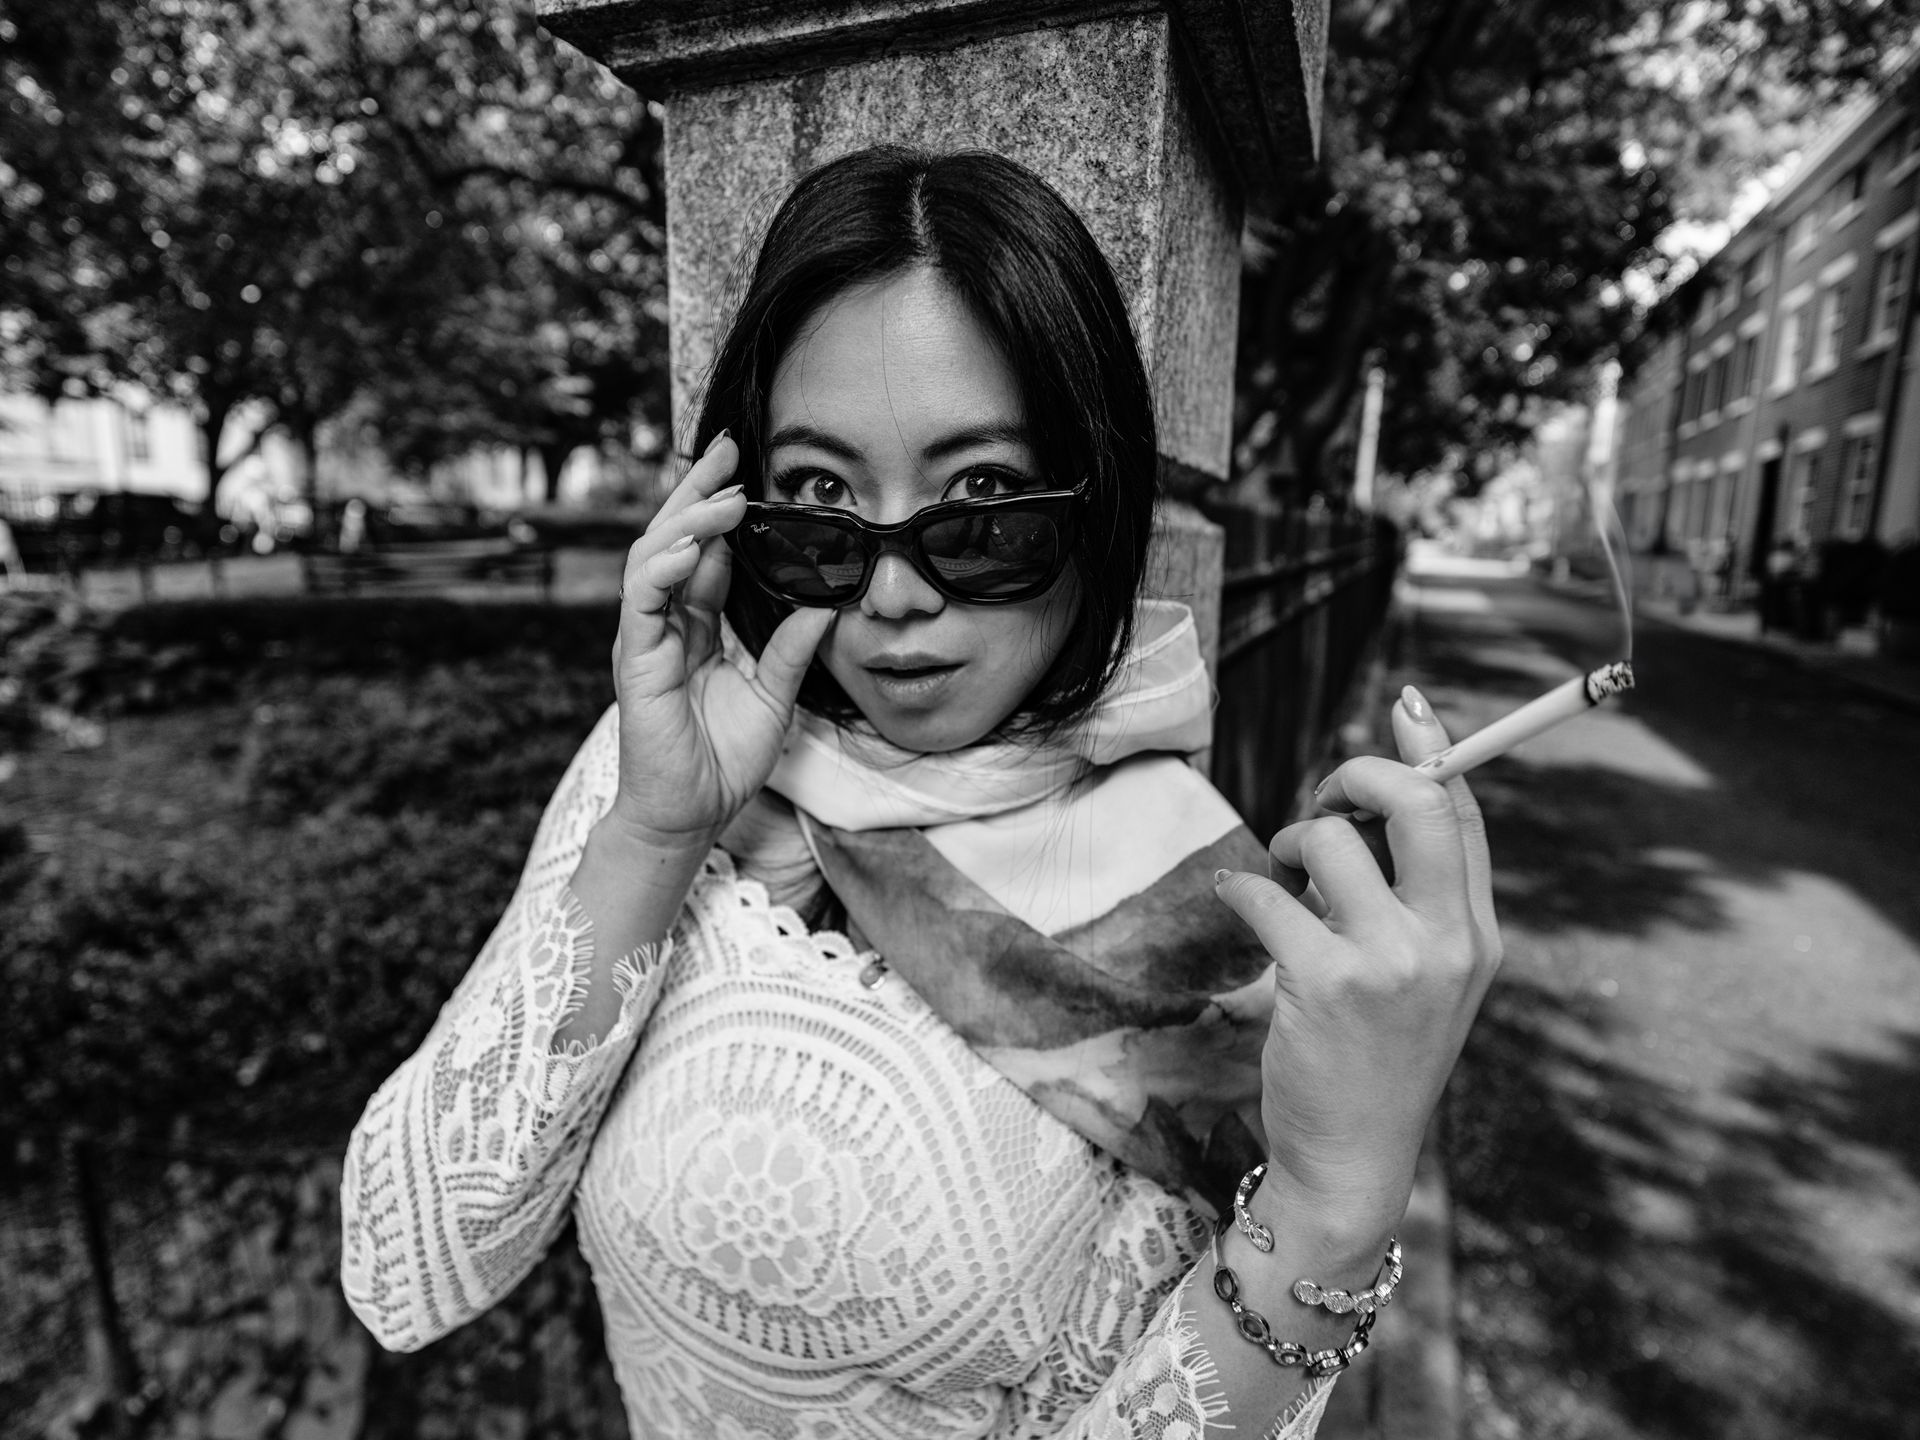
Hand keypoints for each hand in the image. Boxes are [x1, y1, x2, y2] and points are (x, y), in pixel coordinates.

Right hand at [604, 433, 834, 851]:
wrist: (690, 816)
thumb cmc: (722, 762)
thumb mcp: (773, 697)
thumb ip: (791, 650)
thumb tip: (827, 605)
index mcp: (695, 627)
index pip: (705, 552)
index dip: (722, 510)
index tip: (749, 470)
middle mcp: (665, 623)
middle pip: (674, 538)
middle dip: (698, 490)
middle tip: (728, 449)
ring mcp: (645, 638)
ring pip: (655, 555)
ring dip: (688, 519)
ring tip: (727, 495)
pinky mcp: (635, 659)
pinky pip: (642, 598)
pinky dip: (665, 565)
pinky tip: (693, 543)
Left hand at [1213, 686, 1500, 1237]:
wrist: (1353, 1158)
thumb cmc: (1378, 1057)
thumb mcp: (1425, 979)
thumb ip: (1414, 899)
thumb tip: (1380, 796)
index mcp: (1477, 935)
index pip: (1464, 812)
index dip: (1433, 750)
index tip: (1407, 708)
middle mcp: (1448, 942)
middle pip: (1417, 801)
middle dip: (1359, 774)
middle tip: (1326, 799)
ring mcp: (1391, 963)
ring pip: (1332, 838)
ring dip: (1291, 841)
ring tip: (1284, 880)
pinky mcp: (1326, 984)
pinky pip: (1268, 893)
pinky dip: (1241, 889)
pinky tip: (1237, 903)